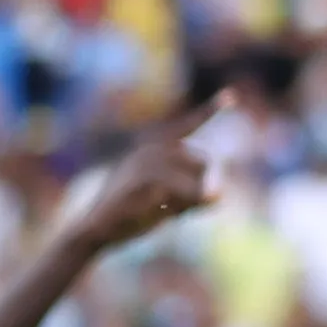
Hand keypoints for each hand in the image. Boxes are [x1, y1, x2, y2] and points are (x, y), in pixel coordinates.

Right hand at [57, 90, 224, 256]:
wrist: (94, 230)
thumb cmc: (132, 215)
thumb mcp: (167, 202)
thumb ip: (194, 195)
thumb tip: (219, 194)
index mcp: (154, 147)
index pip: (188, 126)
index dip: (209, 110)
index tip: (231, 96)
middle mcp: (152, 148)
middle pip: (204, 160)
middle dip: (207, 185)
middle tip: (196, 204)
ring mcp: (148, 163)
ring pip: (196, 181)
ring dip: (191, 202)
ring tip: (167, 210)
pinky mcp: (146, 181)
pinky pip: (183, 196)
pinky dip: (179, 210)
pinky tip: (155, 213)